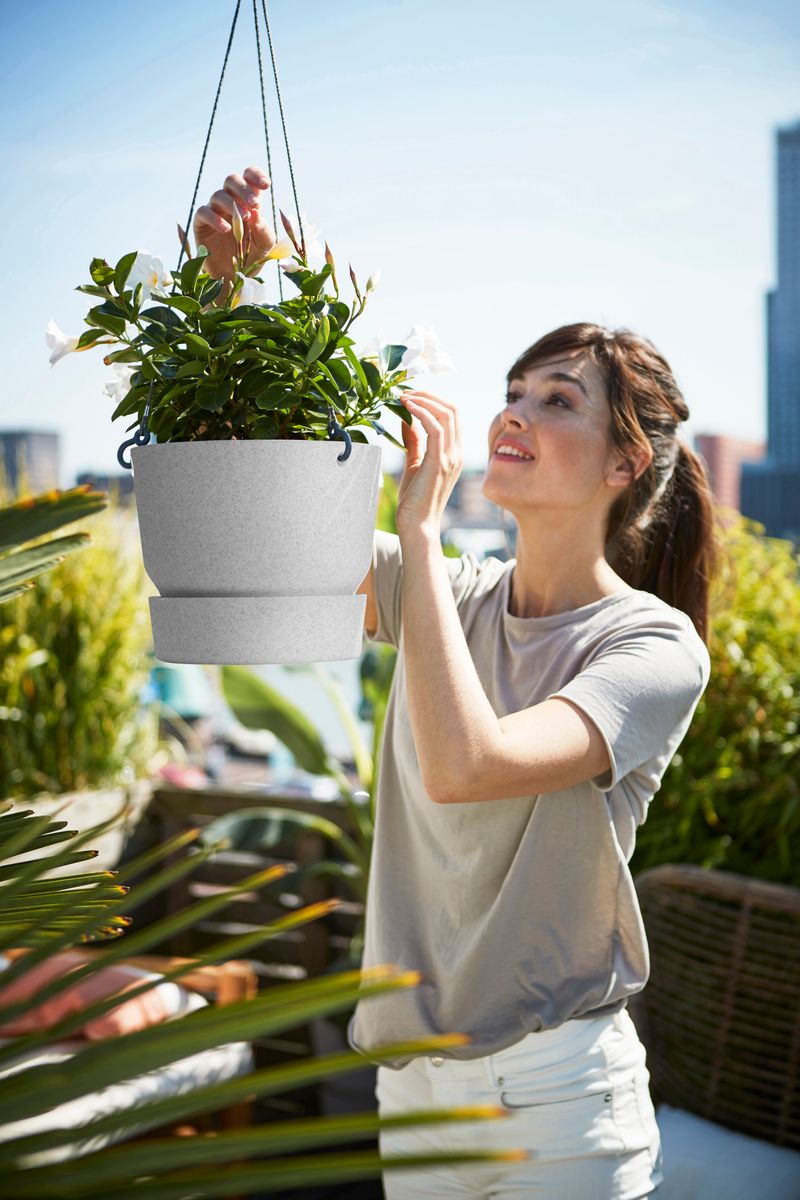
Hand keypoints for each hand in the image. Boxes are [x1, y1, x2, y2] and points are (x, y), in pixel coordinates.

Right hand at [193, 166, 275, 281]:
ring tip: (245, 218)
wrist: (233, 277)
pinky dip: (215, 218)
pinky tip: (226, 229)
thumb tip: (256, 213)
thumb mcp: (264, 245)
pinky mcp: (201, 223)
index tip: (266, 185)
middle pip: (231, 180)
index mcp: (247, 201)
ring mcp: (215, 211)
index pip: (248, 177)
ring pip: (218, 195)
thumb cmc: (251, 256)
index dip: (255, 175)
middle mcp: (230, 202)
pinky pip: (204, 212)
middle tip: (255, 205)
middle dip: (244, 189)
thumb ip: (264, 229)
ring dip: (232, 203)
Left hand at [396, 391, 463, 536]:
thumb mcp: (414, 464)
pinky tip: (407, 409)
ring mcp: (451, 457)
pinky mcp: (440, 462)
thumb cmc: (415, 501)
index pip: (451, 416)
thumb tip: (405, 420)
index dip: (432, 400)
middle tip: (405, 392)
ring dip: (423, 400)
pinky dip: (422, 413)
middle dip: (428, 395)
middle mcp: (457, 453)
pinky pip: (436, 428)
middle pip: (452, 410)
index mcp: (454, 453)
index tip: (410, 396)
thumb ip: (414, 442)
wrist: (418, 526)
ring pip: (446, 414)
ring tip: (403, 397)